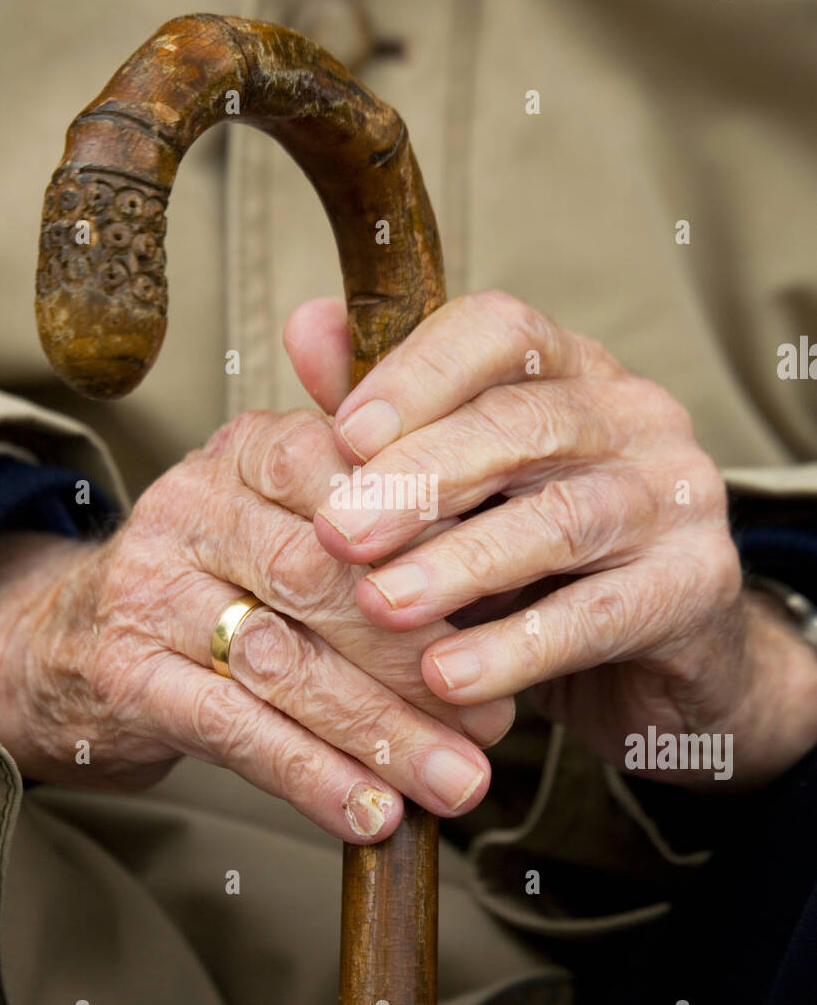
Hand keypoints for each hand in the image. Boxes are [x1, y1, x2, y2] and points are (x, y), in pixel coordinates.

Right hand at [0, 412, 515, 839]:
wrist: (66, 637)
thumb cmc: (220, 579)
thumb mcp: (287, 519)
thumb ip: (384, 526)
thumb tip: (512, 570)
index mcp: (251, 450)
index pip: (350, 476)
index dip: (433, 542)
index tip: (510, 603)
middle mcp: (195, 504)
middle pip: (322, 579)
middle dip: (418, 657)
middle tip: (494, 722)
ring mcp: (150, 587)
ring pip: (283, 660)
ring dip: (380, 731)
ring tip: (456, 782)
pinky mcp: (123, 671)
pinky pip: (230, 727)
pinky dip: (310, 776)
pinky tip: (371, 814)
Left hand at [286, 291, 816, 787]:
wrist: (661, 660)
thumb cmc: (539, 562)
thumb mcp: (462, 488)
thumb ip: (389, 417)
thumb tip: (305, 327)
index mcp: (574, 371)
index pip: (502, 332)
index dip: (419, 375)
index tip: (341, 433)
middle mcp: (635, 416)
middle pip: (523, 424)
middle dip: (420, 479)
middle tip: (337, 532)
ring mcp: (679, 497)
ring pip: (562, 519)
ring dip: (459, 564)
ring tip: (379, 605)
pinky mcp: (700, 585)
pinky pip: (600, 616)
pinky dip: (515, 648)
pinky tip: (445, 677)